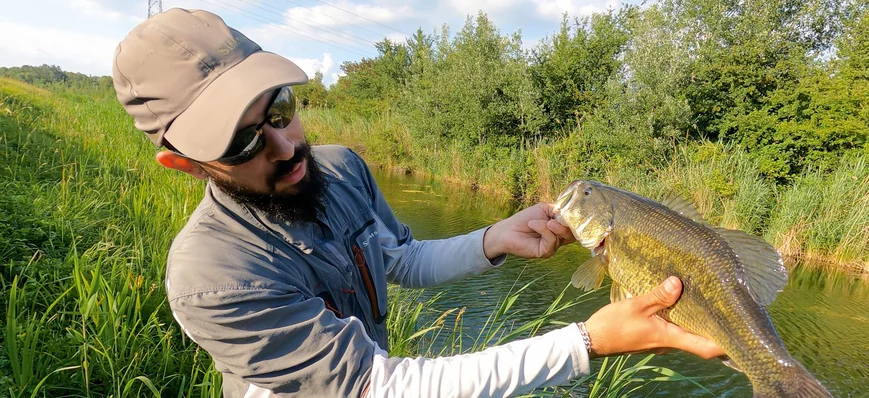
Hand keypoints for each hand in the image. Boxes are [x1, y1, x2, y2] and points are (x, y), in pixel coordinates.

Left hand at [483, 203, 575, 259]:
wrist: (507, 230)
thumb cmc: (524, 219)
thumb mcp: (545, 209)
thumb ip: (559, 210)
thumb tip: (571, 213)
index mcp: (560, 229)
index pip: (576, 227)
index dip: (577, 220)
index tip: (574, 211)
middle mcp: (559, 239)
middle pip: (574, 233)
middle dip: (566, 223)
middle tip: (553, 217)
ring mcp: (553, 247)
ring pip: (564, 236)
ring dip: (550, 225)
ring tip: (536, 221)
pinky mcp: (546, 252)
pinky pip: (552, 240)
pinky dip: (543, 229)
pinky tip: (533, 225)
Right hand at [583, 277, 724, 359]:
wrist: (592, 339)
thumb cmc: (614, 325)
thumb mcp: (636, 305)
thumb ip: (659, 295)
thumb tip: (679, 283)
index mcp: (670, 338)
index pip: (706, 348)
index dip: (726, 344)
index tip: (741, 333)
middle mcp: (669, 343)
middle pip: (701, 342)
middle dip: (716, 329)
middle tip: (729, 311)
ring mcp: (660, 342)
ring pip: (688, 335)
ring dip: (698, 323)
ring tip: (709, 303)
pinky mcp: (652, 337)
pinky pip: (674, 330)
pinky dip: (683, 320)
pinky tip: (681, 305)